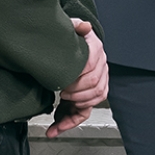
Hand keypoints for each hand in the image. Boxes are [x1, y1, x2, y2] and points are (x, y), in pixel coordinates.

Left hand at [46, 19, 108, 137]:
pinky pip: (83, 112)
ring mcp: (96, 83)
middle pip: (95, 87)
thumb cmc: (70, 38)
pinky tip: (54, 129)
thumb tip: (84, 26)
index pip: (92, 68)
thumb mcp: (70, 28)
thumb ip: (75, 25)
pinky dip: (68, 123)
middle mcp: (100, 68)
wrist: (70, 45)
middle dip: (77, 94)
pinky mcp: (87, 97)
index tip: (63, 82)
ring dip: (75, 109)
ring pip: (93, 102)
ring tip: (58, 112)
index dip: (78, 78)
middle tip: (61, 93)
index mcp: (95, 51)